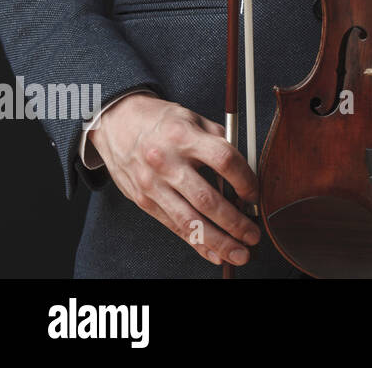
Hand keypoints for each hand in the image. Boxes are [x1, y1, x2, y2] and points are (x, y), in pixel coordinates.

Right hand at [87, 94, 259, 266]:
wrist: (116, 122)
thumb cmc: (161, 121)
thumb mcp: (193, 118)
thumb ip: (220, 141)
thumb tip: (246, 170)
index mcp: (184, 137)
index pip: (224, 160)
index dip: (245, 180)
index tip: (255, 194)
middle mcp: (167, 163)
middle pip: (207, 199)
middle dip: (234, 222)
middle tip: (254, 235)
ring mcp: (153, 185)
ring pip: (189, 220)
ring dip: (217, 242)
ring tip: (239, 254)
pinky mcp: (144, 201)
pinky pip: (173, 226)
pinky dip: (196, 242)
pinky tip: (213, 253)